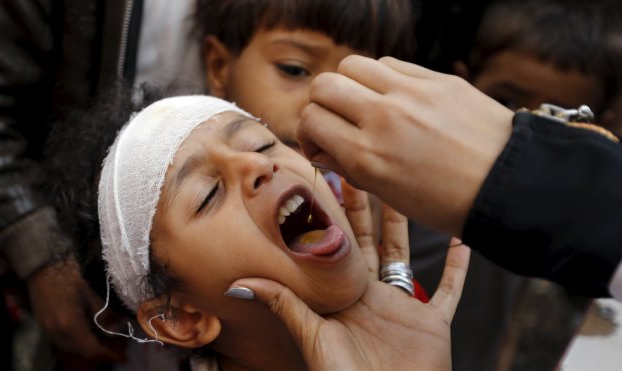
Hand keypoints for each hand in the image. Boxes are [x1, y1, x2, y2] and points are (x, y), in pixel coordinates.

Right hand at [27, 256, 125, 362]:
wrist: (42, 260)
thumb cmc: (71, 271)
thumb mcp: (94, 290)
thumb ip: (106, 313)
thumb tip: (117, 329)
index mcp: (69, 325)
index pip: (91, 350)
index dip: (107, 355)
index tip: (122, 356)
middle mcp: (55, 332)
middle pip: (80, 351)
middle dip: (98, 350)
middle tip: (116, 345)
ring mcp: (46, 328)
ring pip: (70, 346)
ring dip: (86, 345)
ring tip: (103, 337)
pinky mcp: (42, 321)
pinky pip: (61, 338)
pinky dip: (76, 338)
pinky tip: (87, 328)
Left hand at [228, 181, 469, 369]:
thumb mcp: (312, 337)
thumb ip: (285, 305)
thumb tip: (238, 282)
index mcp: (342, 296)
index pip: (336, 247)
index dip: (331, 217)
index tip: (323, 182)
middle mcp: (371, 296)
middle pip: (369, 241)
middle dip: (364, 208)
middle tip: (358, 171)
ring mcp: (403, 307)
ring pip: (404, 255)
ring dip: (405, 225)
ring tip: (404, 190)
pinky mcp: (432, 322)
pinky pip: (450, 290)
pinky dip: (459, 268)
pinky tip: (463, 238)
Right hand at [297, 55, 513, 235]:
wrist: (508, 186)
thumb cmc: (448, 201)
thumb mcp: (389, 195)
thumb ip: (349, 166)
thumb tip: (322, 147)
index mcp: (366, 155)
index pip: (310, 119)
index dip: (308, 131)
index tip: (320, 141)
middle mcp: (382, 118)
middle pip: (323, 84)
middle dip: (320, 102)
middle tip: (335, 119)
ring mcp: (411, 93)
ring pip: (353, 64)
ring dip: (350, 84)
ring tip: (366, 104)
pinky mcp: (437, 79)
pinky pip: (392, 64)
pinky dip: (383, 78)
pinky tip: (396, 97)